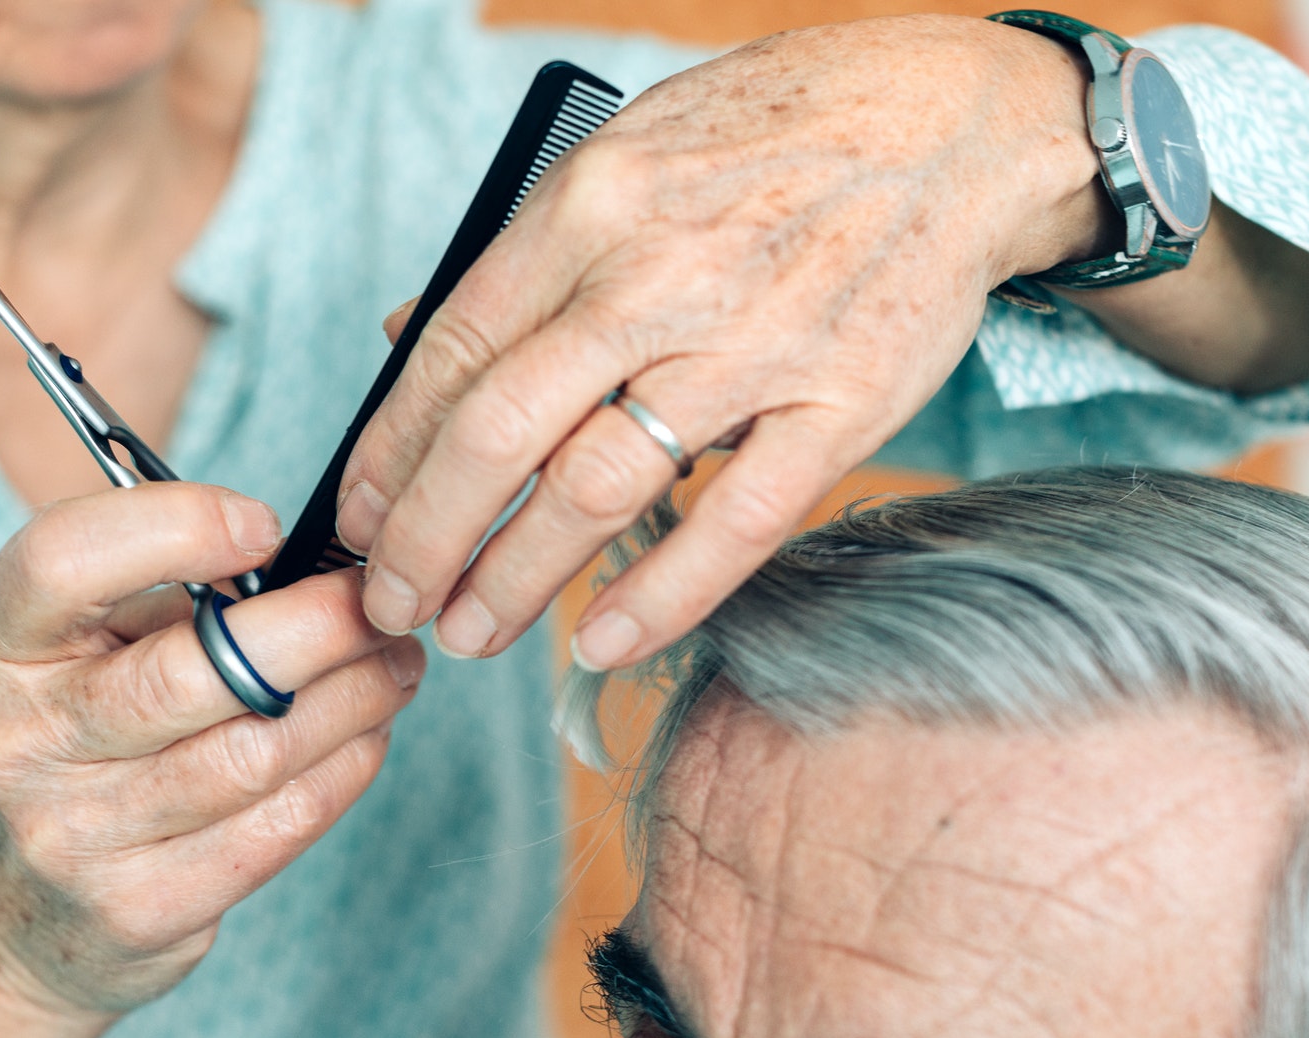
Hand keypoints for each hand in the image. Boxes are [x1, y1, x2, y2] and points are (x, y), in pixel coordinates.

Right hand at [0, 482, 424, 1037]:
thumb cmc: (72, 746)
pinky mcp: (141, 908)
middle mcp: (20, 740)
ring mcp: (74, 835)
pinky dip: (342, 770)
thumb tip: (308, 569)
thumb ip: (163, 601)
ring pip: (254, 754)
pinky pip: (275, 827)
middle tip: (382, 603)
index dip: (174, 527)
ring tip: (396, 666)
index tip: (267, 525)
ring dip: (352, 700)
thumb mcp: (71, 653)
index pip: (60, 562)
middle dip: (318, 628)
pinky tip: (368, 735)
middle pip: (191, 673)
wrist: (11, 922)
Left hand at [336, 16, 1109, 670]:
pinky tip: (600, 642)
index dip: (390, 451)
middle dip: (426, 540)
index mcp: (589, 205)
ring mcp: (752, 348)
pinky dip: (659, 599)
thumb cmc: (775, 140)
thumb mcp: (627, 153)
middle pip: (499, 436)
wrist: (948, 124)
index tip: (361, 516)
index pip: (453, 351)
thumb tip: (412, 340)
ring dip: (515, 580)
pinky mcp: (839, 407)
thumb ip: (528, 255)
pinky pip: (734, 526)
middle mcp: (656, 276)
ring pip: (597, 491)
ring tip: (470, 632)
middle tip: (392, 602)